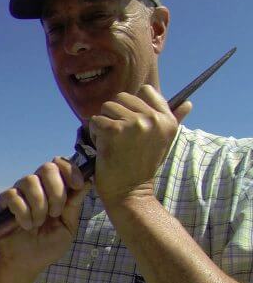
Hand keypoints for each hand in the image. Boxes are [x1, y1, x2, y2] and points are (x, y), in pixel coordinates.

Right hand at [0, 157, 87, 277]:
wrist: (26, 263)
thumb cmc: (47, 246)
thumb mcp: (67, 227)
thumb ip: (74, 206)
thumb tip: (87, 181)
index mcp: (54, 190)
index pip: (60, 164)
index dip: (70, 170)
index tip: (77, 185)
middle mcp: (37, 187)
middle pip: (47, 167)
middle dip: (56, 189)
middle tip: (56, 212)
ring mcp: (19, 192)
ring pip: (30, 181)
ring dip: (39, 205)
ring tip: (39, 223)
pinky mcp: (4, 201)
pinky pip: (14, 196)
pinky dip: (23, 213)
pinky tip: (25, 225)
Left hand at [89, 85, 190, 206]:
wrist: (130, 191)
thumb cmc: (143, 166)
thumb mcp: (164, 141)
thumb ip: (174, 119)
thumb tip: (188, 103)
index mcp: (167, 119)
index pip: (146, 90)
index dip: (131, 104)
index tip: (130, 122)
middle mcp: (153, 118)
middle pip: (121, 97)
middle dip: (115, 114)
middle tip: (119, 137)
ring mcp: (135, 123)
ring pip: (107, 107)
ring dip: (103, 124)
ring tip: (112, 141)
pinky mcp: (115, 130)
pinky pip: (95, 120)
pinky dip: (94, 133)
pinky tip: (103, 146)